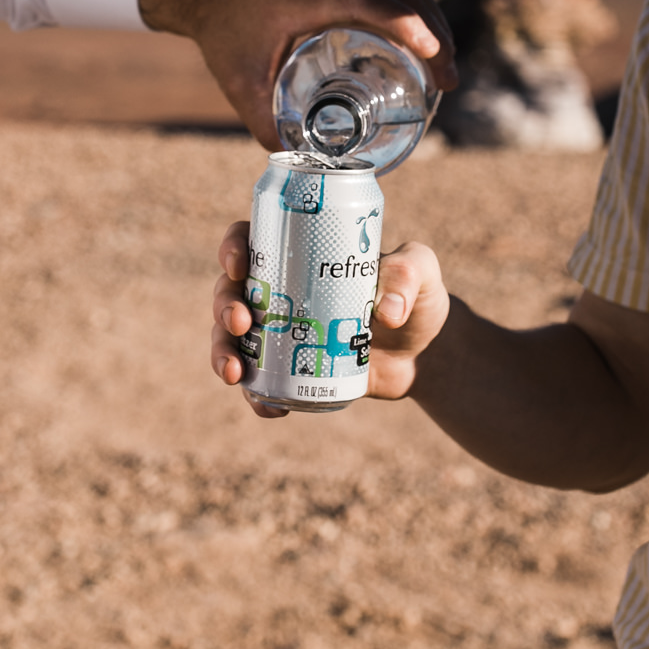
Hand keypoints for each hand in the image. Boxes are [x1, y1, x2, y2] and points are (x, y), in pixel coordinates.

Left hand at [138, 0, 456, 146]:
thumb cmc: (223, 36)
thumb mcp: (241, 86)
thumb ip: (270, 129)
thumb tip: (304, 168)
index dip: (405, 24)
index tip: (435, 56)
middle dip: (434, 33)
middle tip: (449, 81)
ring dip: (432, 22)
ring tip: (446, 67)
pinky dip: (416, 12)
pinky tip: (426, 44)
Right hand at [210, 221, 451, 417]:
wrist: (426, 354)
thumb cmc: (417, 299)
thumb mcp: (420, 273)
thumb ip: (408, 276)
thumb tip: (386, 311)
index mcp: (301, 253)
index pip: (253, 239)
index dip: (233, 248)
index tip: (239, 266)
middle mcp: (281, 291)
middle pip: (230, 291)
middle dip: (224, 307)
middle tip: (241, 323)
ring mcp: (280, 333)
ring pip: (232, 339)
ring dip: (222, 354)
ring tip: (235, 374)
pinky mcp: (290, 370)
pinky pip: (260, 383)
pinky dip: (256, 397)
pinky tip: (268, 408)